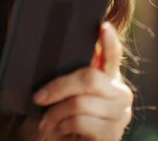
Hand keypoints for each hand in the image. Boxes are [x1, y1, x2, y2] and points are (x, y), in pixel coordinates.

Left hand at [33, 22, 132, 139]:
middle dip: (59, 87)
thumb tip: (44, 53)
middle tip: (37, 97)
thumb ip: (65, 75)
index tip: (102, 26)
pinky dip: (63, 125)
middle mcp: (120, 93)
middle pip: (90, 78)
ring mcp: (120, 114)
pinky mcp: (113, 134)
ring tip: (45, 120)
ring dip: (55, 112)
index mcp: (108, 77)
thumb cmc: (64, 115)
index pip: (113, 55)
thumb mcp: (63, 93)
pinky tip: (57, 128)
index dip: (109, 41)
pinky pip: (81, 122)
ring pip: (81, 103)